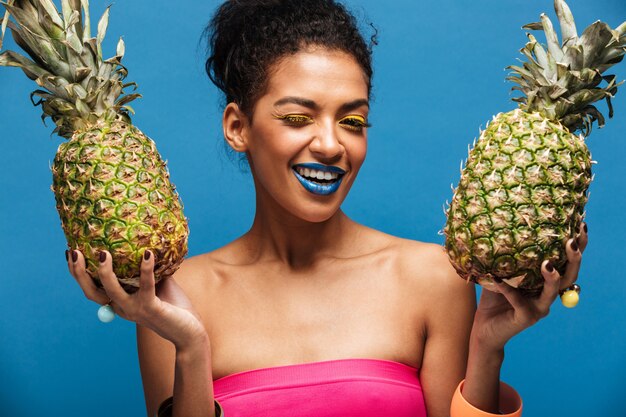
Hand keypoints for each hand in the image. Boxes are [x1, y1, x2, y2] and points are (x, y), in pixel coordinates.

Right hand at [66, 249, 206, 349]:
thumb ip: (149, 268)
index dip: (79, 273)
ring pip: (112, 291)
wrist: (191, 332)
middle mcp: (122, 308)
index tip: (71, 252)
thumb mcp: (159, 283)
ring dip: (105, 273)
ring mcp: (135, 310)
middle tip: (74, 252)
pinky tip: (148, 254)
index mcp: (120, 303)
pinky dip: (146, 269)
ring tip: (104, 253)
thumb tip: (144, 242)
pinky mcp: (151, 309)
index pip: (93, 288)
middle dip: (80, 273)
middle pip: (93, 292)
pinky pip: (145, 287)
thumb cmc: (175, 307)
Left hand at [470, 222, 587, 351]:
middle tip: (571, 242)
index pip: (567, 263)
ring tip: (547, 264)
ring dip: (552, 278)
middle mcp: (547, 295)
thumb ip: (506, 259)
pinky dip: (507, 289)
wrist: (484, 329)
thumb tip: (501, 231)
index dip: (578, 247)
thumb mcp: (500, 274)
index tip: (581, 226)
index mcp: (545, 283)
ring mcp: (539, 308)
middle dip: (573, 259)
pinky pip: (518, 300)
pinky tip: (497, 279)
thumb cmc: (494, 299)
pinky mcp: (526, 318)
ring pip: (552, 292)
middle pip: (569, 277)